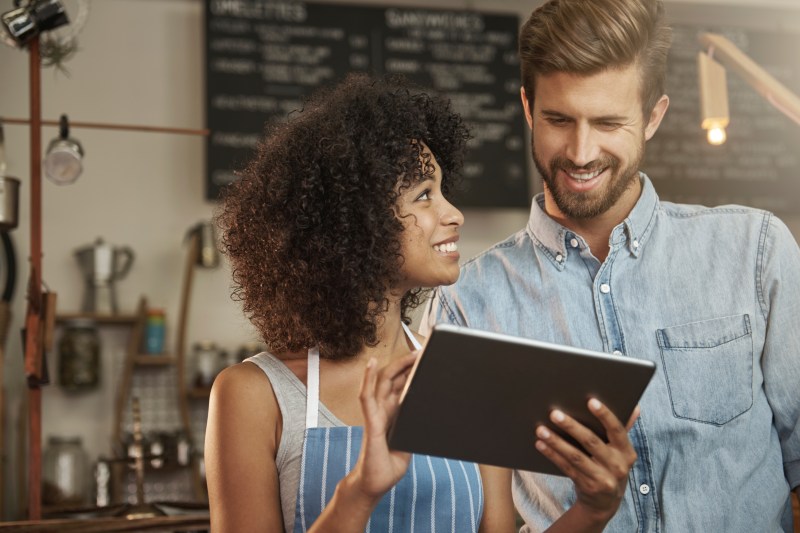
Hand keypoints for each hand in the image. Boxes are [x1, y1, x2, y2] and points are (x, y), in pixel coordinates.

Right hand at [349, 351, 418, 500]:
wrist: (373, 485)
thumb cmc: (388, 466)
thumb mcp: (409, 443)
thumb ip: (414, 428)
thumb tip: (431, 415)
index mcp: (393, 414)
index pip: (402, 386)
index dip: (411, 371)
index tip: (424, 360)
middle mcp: (383, 410)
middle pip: (393, 379)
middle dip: (408, 364)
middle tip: (423, 352)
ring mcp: (375, 414)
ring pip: (382, 382)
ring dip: (396, 365)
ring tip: (410, 353)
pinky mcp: (371, 422)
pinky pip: (367, 397)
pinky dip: (367, 378)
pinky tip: (371, 364)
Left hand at [535, 400, 639, 523]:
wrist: (605, 503)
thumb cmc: (610, 467)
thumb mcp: (620, 452)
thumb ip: (623, 429)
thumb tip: (635, 407)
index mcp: (627, 452)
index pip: (617, 430)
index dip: (605, 415)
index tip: (590, 401)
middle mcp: (618, 466)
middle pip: (592, 442)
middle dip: (571, 426)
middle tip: (554, 413)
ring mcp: (603, 479)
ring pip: (576, 456)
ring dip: (556, 441)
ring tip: (541, 429)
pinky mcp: (587, 487)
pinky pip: (567, 468)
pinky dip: (552, 455)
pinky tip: (541, 444)